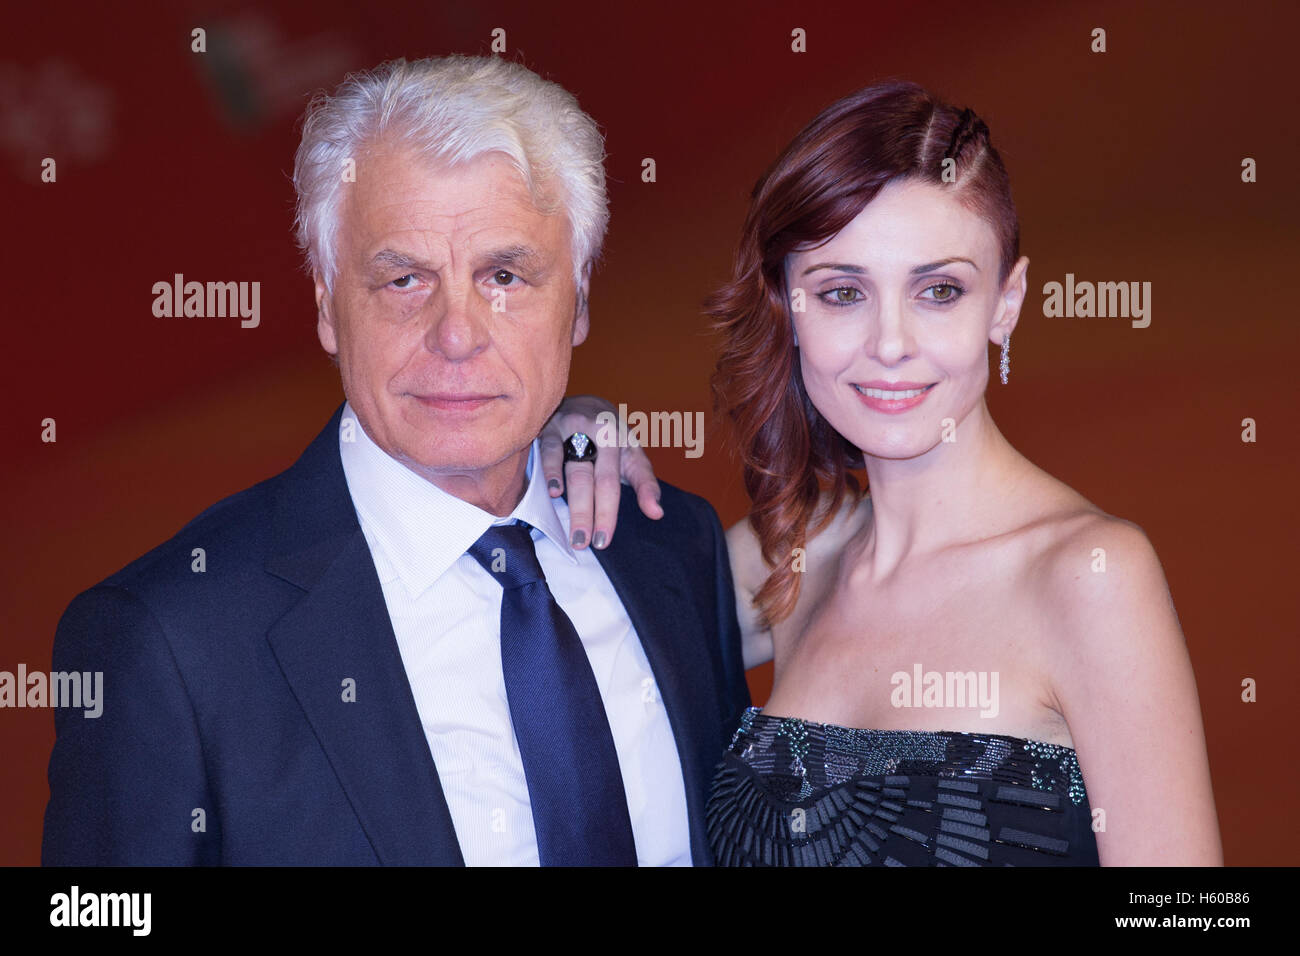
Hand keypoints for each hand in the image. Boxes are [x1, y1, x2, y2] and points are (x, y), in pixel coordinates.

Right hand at [540, 394, 663, 549]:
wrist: (584, 401)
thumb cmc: (610, 436)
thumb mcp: (632, 454)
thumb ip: (645, 483)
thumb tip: (657, 513)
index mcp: (621, 440)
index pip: (618, 482)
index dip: (612, 512)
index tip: (605, 540)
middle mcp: (600, 432)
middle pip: (599, 480)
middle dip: (594, 515)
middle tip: (589, 544)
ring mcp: (574, 428)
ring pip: (577, 471)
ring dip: (576, 505)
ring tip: (575, 534)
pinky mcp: (550, 428)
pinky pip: (549, 452)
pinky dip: (551, 473)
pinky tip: (554, 494)